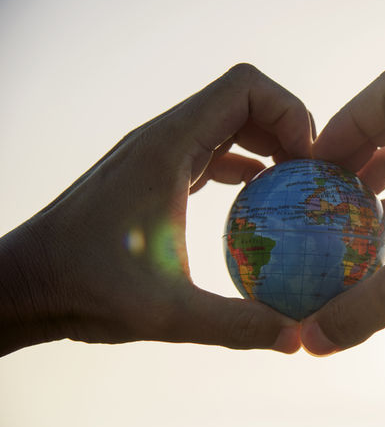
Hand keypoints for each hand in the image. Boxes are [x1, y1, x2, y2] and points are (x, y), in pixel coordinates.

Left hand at [0, 64, 311, 355]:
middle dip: (288, 127)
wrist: (27, 283)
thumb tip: (296, 338)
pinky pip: (212, 149)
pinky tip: (260, 200)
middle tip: (313, 176)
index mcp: (169, 147)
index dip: (290, 112)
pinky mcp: (155, 172)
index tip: (309, 163)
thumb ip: (236, 324)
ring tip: (296, 186)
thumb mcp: (166, 313)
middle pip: (244, 99)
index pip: (245, 88)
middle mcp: (164, 137)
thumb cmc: (85, 290)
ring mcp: (158, 152)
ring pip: (228, 122)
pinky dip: (244, 163)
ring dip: (268, 143)